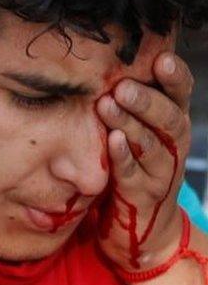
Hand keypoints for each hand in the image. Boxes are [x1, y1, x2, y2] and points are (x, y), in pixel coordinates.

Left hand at [97, 53, 192, 271]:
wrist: (143, 228)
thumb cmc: (135, 166)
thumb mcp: (138, 131)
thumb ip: (130, 102)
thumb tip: (104, 59)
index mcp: (174, 123)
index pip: (181, 94)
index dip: (175, 76)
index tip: (162, 56)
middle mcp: (174, 144)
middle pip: (167, 117)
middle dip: (146, 100)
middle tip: (123, 85)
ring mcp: (161, 171)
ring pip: (149, 143)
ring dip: (129, 123)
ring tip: (109, 105)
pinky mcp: (142, 195)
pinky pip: (133, 173)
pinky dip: (123, 157)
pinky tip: (112, 141)